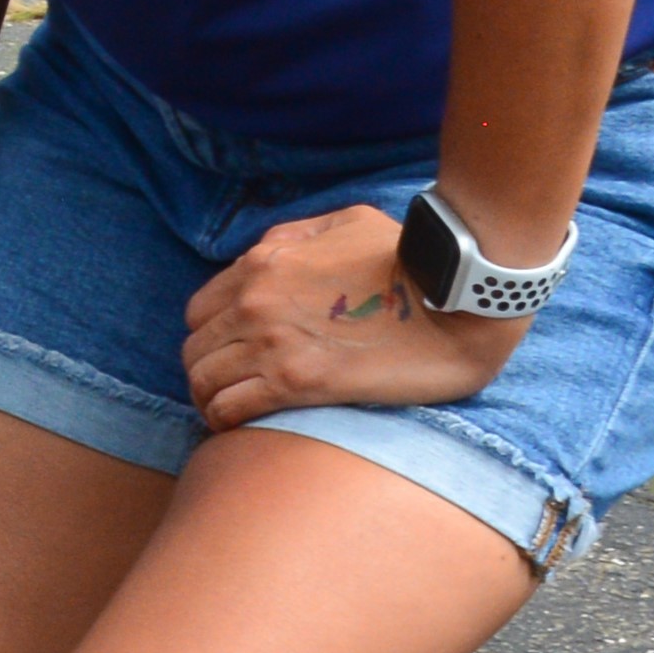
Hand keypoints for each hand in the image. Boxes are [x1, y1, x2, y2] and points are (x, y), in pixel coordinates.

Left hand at [183, 203, 522, 428]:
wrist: (458, 298)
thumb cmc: (412, 259)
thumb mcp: (346, 222)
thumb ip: (297, 237)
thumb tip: (271, 256)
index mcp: (262, 263)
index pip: (200, 311)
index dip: (210, 337)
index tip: (229, 356)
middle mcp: (255, 301)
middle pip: (195, 349)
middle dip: (206, 371)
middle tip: (229, 393)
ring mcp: (272, 342)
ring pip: (204, 381)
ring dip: (210, 401)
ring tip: (230, 416)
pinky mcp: (298, 382)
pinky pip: (232, 409)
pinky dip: (226, 421)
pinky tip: (241, 430)